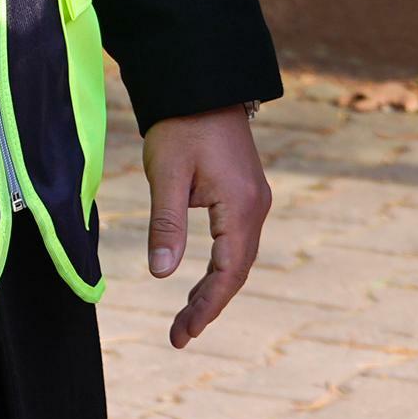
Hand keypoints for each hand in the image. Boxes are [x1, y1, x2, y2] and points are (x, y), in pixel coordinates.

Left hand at [143, 105, 270, 344]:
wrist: (203, 83)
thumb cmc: (182, 125)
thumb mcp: (166, 175)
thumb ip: (165, 225)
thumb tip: (161, 274)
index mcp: (240, 205)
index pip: (228, 272)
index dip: (206, 307)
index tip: (182, 334)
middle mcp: (255, 206)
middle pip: (237, 271)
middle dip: (209, 305)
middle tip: (179, 335)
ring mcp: (254, 199)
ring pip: (238, 258)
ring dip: (213, 289)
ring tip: (185, 317)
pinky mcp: (245, 193)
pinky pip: (236, 242)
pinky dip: (218, 267)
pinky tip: (198, 281)